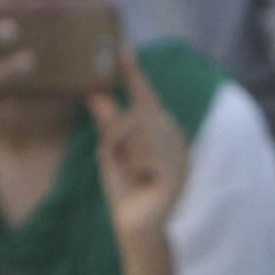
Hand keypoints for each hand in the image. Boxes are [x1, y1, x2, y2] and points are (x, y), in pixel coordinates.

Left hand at [90, 47, 190, 243]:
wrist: (137, 227)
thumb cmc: (126, 187)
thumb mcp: (111, 149)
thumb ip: (107, 121)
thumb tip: (94, 92)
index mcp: (163, 130)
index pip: (146, 95)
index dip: (134, 73)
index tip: (122, 47)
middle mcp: (176, 138)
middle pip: (138, 112)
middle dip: (118, 132)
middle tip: (114, 155)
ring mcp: (179, 155)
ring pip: (137, 131)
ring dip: (122, 152)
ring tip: (129, 172)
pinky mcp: (175, 172)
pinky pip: (141, 153)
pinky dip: (131, 167)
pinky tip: (139, 181)